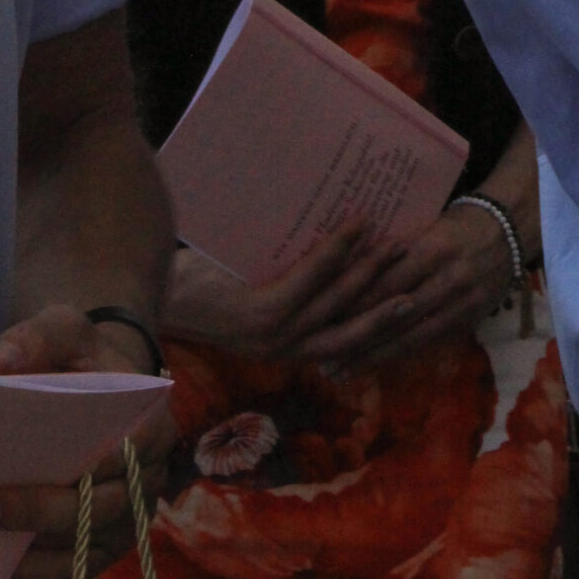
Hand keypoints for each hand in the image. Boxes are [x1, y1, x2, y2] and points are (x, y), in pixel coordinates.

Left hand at [0, 304, 173, 578]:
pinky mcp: (104, 544)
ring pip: (90, 542)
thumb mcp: (67, 331)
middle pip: (106, 504)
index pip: (139, 448)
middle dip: (41, 508)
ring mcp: (129, 516)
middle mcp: (150, 475)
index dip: (105, 463)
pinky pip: (77, 568)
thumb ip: (37, 338)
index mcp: (154, 421)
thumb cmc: (85, 359)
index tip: (66, 468)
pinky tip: (4, 554)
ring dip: (37, 540)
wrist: (97, 385)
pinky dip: (41, 568)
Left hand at [161, 220, 402, 357]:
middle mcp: (284, 350)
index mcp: (288, 346)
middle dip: (390, 301)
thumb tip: (337, 243)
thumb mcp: (261, 285)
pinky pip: (307, 283)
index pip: (347, 335)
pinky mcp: (259, 317)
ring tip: (396, 242)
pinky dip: (335, 254)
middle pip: (352, 327)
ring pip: (335, 304)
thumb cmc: (208, 281)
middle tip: (422, 271)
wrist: (156, 287)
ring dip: (369, 270)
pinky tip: (354, 229)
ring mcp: (272, 337)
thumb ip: (295, 281)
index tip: (413, 291)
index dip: (382, 317)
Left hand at [307, 205, 519, 373]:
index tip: (319, 324)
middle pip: (394, 317)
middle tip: (321, 361)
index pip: (386, 283)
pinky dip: (401, 356)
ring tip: (341, 373)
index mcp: (434, 248)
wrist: (511, 226)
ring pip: (411, 337)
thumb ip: (396, 253)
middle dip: (356, 342)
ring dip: (374, 358)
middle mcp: (448, 278)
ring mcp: (463, 303)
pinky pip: (430, 342)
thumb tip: (346, 274)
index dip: (352, 307)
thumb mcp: (428, 227)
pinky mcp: (472, 319)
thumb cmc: (459, 222)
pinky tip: (376, 366)